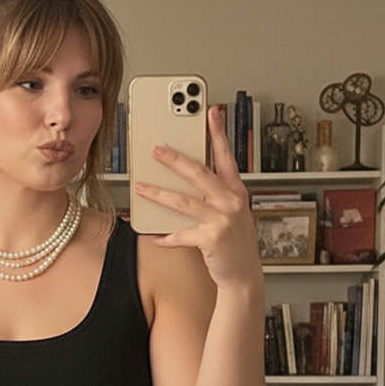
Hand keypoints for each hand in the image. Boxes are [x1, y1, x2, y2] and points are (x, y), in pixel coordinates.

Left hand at [133, 104, 261, 289]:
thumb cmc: (234, 240)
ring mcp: (222, 220)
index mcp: (236, 190)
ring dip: (158, 193)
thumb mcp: (230, 210)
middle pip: (200, 173)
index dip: (218, 132)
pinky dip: (163, 235)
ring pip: (183, 202)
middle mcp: (231, 201)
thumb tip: (183, 175)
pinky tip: (150, 233)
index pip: (226, 155)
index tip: (211, 111)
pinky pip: (180, 235)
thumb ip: (212, 192)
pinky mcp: (211, 240)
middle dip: (175, 159)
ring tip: (140, 186)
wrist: (244, 274)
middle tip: (156, 149)